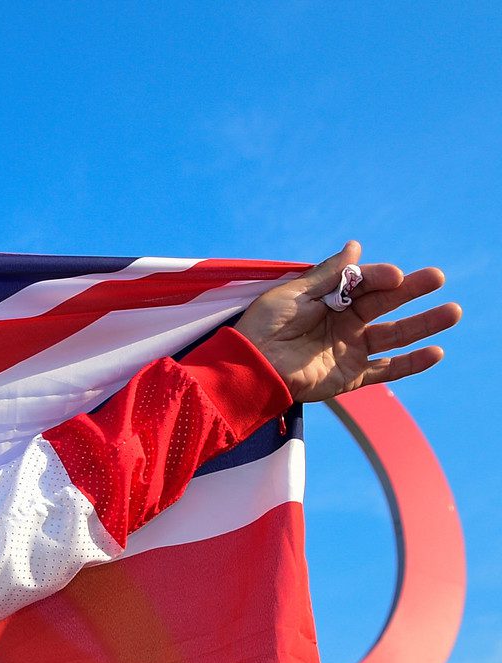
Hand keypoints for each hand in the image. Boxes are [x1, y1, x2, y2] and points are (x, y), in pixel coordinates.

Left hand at [234, 242, 460, 402]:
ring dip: (424, 324)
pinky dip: (412, 364)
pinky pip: (387, 370)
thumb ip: (328, 274)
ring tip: (453, 312)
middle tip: (438, 277)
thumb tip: (356, 246)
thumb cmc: (264, 327)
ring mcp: (350, 349)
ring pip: (395, 334)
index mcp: (331, 300)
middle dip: (412, 291)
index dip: (380, 277)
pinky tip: (436, 352)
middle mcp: (345, 323)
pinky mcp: (351, 376)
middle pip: (386, 304)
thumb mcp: (294, 293)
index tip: (394, 275)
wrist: (249, 368)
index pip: (365, 283)